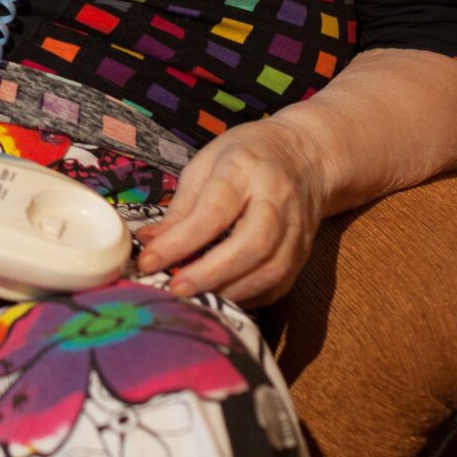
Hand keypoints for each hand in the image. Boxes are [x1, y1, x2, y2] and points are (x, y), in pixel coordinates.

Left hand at [133, 117, 333, 306]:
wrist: (307, 157)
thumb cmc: (247, 156)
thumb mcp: (206, 164)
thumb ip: (181, 206)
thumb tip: (150, 242)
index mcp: (245, 169)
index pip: (214, 211)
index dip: (180, 242)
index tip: (149, 262)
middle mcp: (277, 201)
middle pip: (251, 245)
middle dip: (209, 274)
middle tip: (174, 289)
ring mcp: (297, 230)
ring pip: (270, 271)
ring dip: (229, 292)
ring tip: (194, 300)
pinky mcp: (304, 254)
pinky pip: (278, 285)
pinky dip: (247, 298)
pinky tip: (221, 299)